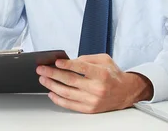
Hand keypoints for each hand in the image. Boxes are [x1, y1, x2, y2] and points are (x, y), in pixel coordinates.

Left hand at [36, 53, 153, 112]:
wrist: (126, 92)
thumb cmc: (113, 74)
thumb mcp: (104, 60)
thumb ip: (86, 58)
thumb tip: (67, 61)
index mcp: (101, 73)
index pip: (81, 68)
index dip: (67, 64)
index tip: (55, 62)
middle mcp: (97, 88)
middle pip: (70, 80)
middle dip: (53, 74)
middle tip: (42, 69)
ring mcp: (93, 100)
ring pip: (67, 93)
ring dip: (52, 86)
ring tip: (43, 79)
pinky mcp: (90, 109)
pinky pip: (70, 105)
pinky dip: (58, 99)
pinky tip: (51, 92)